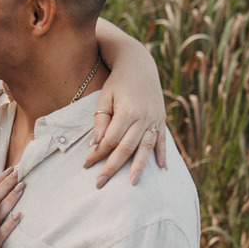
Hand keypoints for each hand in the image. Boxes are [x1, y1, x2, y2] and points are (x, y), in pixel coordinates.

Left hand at [83, 25, 166, 186]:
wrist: (139, 64)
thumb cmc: (117, 82)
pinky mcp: (161, 119)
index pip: (110, 140)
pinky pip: (162, 140)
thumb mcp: (105, 98)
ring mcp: (155, 119)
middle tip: (100, 183)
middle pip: (127, 148)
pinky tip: (161, 169)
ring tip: (133, 184)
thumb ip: (101, 121)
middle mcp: (144, 117)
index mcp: (127, 111)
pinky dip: (161, 154)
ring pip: (146, 148)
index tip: (86, 164)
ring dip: (139, 167)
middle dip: (113, 167)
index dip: (98, 154)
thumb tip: (94, 145)